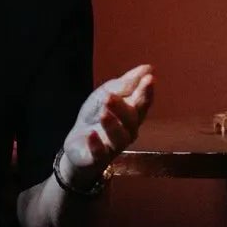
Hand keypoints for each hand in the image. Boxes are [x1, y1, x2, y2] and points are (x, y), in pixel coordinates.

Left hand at [60, 64, 155, 185]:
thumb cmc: (97, 114)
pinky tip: (91, 135)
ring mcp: (113, 146)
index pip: (142, 103)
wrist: (77, 142)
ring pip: (118, 138)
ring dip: (111, 125)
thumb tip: (149, 68)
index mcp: (132, 114)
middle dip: (122, 108)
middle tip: (109, 96)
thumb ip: (127, 83)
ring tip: (103, 113)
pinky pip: (100, 154)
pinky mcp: (97, 158)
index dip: (146, 92)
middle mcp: (127, 131)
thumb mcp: (108, 93)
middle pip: (130, 120)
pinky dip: (96, 145)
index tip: (149, 79)